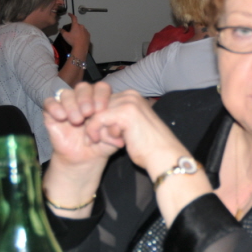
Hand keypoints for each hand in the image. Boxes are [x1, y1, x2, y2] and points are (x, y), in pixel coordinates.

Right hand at [44, 82, 118, 168]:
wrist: (83, 158)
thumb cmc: (101, 145)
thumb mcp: (113, 137)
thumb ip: (116, 128)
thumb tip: (117, 125)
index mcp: (100, 100)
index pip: (101, 87)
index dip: (101, 96)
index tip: (101, 110)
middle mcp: (83, 99)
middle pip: (83, 87)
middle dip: (86, 99)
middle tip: (88, 113)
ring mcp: (67, 105)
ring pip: (66, 93)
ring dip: (72, 105)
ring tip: (77, 120)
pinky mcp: (51, 112)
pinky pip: (49, 102)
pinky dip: (55, 107)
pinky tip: (62, 117)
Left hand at [47, 82, 186, 177]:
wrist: (162, 156)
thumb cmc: (147, 146)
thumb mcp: (128, 127)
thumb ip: (114, 118)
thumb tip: (90, 117)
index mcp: (132, 97)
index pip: (101, 103)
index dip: (95, 120)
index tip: (94, 136)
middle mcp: (130, 95)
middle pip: (96, 106)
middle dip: (94, 126)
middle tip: (98, 140)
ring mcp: (129, 102)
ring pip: (95, 113)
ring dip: (96, 130)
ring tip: (106, 142)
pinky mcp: (125, 112)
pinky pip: (97, 119)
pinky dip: (95, 132)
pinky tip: (102, 142)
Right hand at [60, 13, 90, 53]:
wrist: (81, 47)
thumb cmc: (72, 40)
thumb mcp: (65, 36)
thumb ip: (62, 31)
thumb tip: (60, 29)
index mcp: (76, 25)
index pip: (74, 18)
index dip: (71, 15)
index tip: (69, 14)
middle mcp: (82, 26)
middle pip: (77, 25)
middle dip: (75, 27)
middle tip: (72, 32)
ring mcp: (86, 31)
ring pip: (81, 29)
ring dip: (79, 30)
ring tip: (76, 36)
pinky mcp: (88, 35)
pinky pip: (85, 33)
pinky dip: (82, 34)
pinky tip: (80, 38)